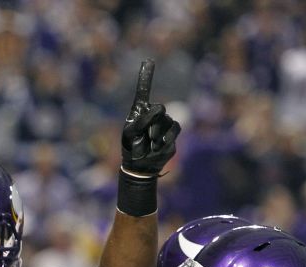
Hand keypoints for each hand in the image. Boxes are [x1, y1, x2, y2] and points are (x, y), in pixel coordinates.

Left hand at [120, 60, 179, 176]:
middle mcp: (152, 115)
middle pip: (159, 109)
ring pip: (167, 121)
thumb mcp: (130, 134)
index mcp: (139, 112)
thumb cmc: (131, 148)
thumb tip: (159, 110)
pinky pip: (175, 128)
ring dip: (158, 133)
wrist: (140, 166)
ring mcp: (163, 124)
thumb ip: (142, 120)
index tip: (148, 60)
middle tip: (145, 135)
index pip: (143, 91)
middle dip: (152, 122)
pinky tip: (160, 143)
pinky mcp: (171, 133)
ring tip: (150, 144)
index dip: (146, 76)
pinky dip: (168, 136)